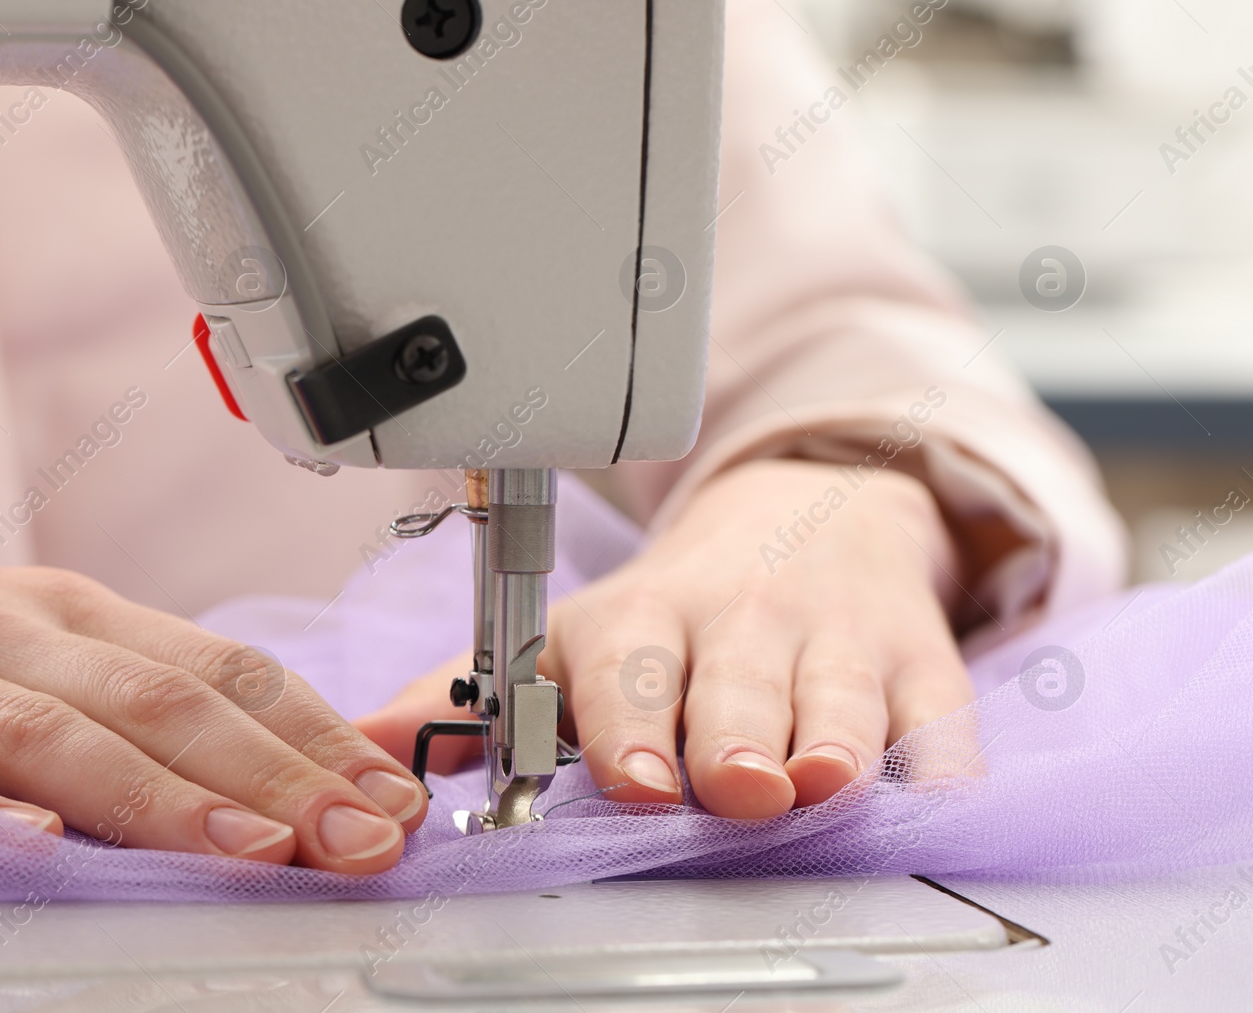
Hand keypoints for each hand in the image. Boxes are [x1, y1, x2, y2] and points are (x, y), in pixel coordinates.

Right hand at [0, 517, 425, 872]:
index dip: (314, 735)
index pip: (218, 669)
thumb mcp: (17, 651)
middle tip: (368, 838)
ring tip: (255, 848)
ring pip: (56, 730)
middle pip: (163, 700)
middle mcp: (1, 626)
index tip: (393, 794)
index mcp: (63, 612)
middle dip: (280, 775)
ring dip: (165, 794)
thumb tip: (259, 777)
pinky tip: (30, 842)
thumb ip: (123, 703)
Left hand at [356, 459, 974, 818]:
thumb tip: (365, 745)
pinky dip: (937, 752)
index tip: (627, 778)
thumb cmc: (674, 610)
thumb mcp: (572, 635)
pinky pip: (934, 710)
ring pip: (833, 692)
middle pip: (732, 683)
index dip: (626, 724)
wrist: (804, 517)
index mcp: (642, 620)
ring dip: (828, 735)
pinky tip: (933, 783)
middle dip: (729, 735)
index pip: (626, 668)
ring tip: (822, 776)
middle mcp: (738, 622)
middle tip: (732, 784)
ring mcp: (834, 638)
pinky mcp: (919, 659)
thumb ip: (470, 699)